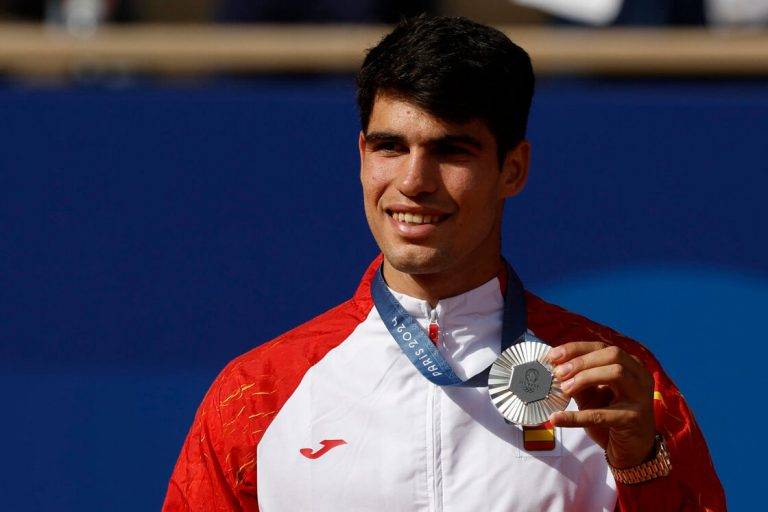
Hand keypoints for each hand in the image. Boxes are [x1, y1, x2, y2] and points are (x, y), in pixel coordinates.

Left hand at [546, 341, 655, 468]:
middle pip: (613, 355)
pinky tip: (557, 418)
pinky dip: (577, 416)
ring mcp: (640, 396)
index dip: (576, 349)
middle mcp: (640, 376)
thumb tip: (553, 368)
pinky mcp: (634, 419)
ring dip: (585, 378)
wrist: (632, 450)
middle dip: (581, 361)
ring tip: (564, 390)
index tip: (552, 356)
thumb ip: (578, 380)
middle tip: (558, 373)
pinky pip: (603, 414)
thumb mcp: (592, 395)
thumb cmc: (611, 417)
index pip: (602, 348)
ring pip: (616, 373)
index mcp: (630, 365)